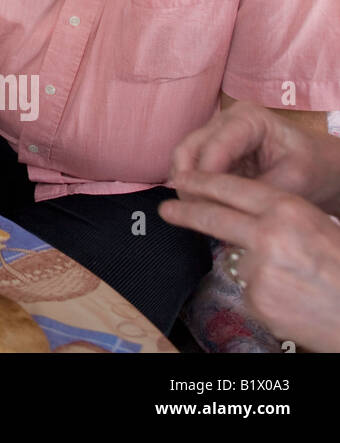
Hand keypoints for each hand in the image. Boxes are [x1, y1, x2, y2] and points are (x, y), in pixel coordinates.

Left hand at [159, 171, 339, 351]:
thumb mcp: (315, 226)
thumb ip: (277, 217)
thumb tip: (241, 214)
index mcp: (287, 210)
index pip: (232, 188)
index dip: (202, 181)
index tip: (181, 178)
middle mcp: (268, 234)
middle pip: (212, 216)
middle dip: (184, 211)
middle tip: (165, 209)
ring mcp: (259, 267)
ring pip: (237, 261)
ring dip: (255, 271)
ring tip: (292, 283)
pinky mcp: (256, 298)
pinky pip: (249, 291)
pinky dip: (264, 296)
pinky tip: (289, 301)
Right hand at [169, 101, 339, 213]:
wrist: (326, 169)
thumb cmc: (316, 170)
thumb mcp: (291, 182)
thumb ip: (253, 192)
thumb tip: (219, 210)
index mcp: (248, 119)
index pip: (213, 147)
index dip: (203, 178)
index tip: (203, 207)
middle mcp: (226, 120)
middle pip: (188, 148)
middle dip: (187, 181)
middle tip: (192, 212)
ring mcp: (217, 134)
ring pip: (184, 158)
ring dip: (186, 185)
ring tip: (196, 213)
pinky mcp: (215, 151)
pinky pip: (193, 168)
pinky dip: (193, 187)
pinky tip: (202, 207)